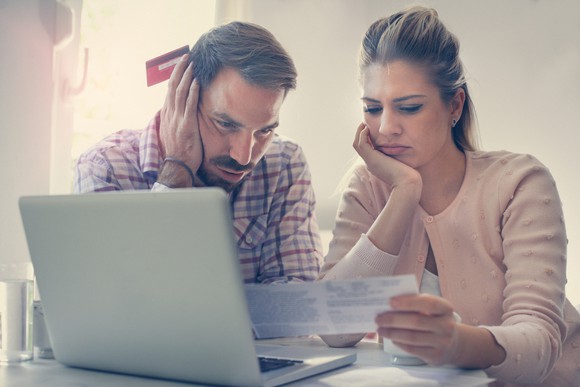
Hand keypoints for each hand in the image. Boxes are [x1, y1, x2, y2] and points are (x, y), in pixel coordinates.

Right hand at [158, 54, 202, 186]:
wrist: (177, 166)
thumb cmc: (180, 151)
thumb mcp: (175, 131)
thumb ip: (178, 119)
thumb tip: (182, 111)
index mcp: (167, 114)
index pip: (170, 90)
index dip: (175, 75)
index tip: (181, 64)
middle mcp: (170, 114)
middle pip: (173, 86)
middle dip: (179, 69)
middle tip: (186, 56)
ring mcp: (177, 119)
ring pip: (179, 92)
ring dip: (186, 76)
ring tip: (192, 63)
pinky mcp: (186, 125)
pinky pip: (188, 105)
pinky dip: (192, 92)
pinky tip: (196, 82)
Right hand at [352, 123, 420, 189]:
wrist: (406, 183)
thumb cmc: (408, 176)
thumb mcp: (401, 164)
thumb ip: (397, 157)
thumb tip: (402, 149)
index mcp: (375, 165)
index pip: (366, 151)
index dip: (367, 139)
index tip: (371, 130)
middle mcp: (370, 163)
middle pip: (359, 147)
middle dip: (360, 135)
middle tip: (364, 124)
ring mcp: (369, 161)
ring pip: (357, 145)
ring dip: (359, 133)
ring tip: (364, 123)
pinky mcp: (371, 159)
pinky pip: (361, 144)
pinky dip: (362, 135)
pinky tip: (367, 128)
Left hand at [376, 294, 459, 365]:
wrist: (453, 344)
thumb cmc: (435, 320)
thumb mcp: (432, 310)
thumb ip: (416, 304)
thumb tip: (389, 305)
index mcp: (446, 309)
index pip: (429, 303)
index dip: (409, 302)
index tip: (391, 302)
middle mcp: (446, 326)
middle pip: (416, 321)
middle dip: (393, 319)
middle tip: (379, 318)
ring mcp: (442, 342)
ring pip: (412, 337)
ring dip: (392, 333)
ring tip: (380, 329)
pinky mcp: (435, 356)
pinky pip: (412, 349)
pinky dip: (399, 342)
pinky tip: (391, 338)